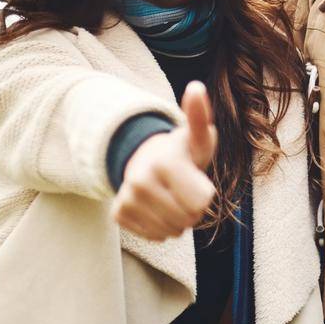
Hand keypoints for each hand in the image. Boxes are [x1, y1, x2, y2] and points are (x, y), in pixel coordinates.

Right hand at [113, 82, 217, 240]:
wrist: (146, 160)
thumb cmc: (182, 151)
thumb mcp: (197, 136)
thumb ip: (199, 116)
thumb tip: (196, 87)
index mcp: (165, 163)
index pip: (202, 203)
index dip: (205, 195)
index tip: (196, 178)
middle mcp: (140, 182)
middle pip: (188, 219)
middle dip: (193, 209)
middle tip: (184, 189)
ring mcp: (127, 199)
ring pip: (172, 231)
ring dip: (179, 220)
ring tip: (172, 197)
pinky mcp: (119, 215)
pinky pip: (155, 236)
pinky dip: (162, 227)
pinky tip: (158, 207)